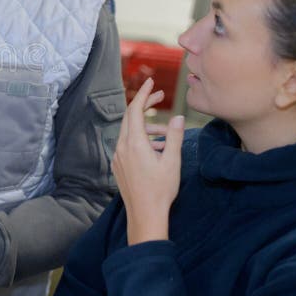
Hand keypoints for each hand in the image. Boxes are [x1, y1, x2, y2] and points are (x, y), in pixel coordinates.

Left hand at [112, 78, 184, 244]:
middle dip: (145, 104)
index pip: (135, 109)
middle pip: (130, 117)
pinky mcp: (118, 165)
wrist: (144, 215)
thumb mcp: (172, 161)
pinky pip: (128, 144)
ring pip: (130, 131)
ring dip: (147, 126)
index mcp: (134, 143)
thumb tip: (177, 116)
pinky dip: (141, 139)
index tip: (151, 81)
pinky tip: (157, 148)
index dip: (144, 94)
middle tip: (161, 96)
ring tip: (166, 133)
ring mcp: (118, 156)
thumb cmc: (160, 190)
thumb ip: (174, 137)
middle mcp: (121, 147)